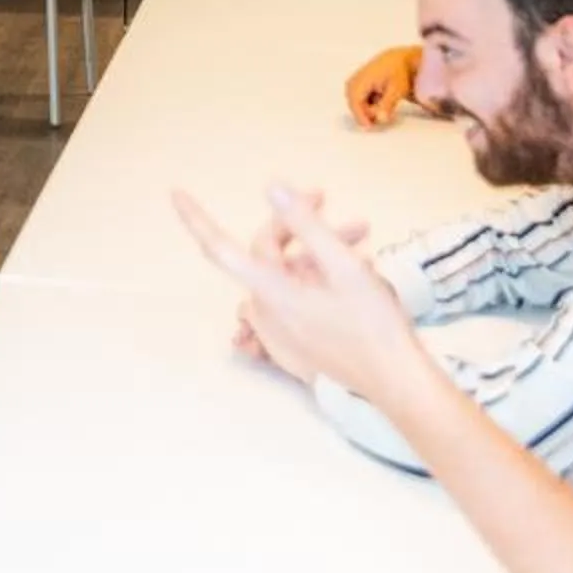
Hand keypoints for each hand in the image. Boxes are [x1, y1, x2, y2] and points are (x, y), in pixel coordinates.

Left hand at [176, 183, 421, 400]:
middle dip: (306, 229)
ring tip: (366, 249)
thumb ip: (307, 225)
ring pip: (289, 276)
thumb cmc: (374, 325)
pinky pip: (295, 300)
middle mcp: (267, 312)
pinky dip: (317, 282)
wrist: (397, 384)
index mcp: (272, 292)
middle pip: (271, 255)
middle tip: (354, 222)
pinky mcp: (295, 345)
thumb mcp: (345, 266)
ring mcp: (280, 332)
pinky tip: (355, 277)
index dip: (196, 219)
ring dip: (319, 256)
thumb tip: (271, 189)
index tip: (176, 193)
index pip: (221, 248)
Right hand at [343, 43, 422, 127]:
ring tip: (384, 105)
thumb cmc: (398, 73)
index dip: (360, 116)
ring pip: (356, 102)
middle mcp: (353, 81)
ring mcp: (354, 81)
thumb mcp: (397, 90)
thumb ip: (387, 105)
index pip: (355, 102)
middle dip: (366, 113)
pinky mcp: (357, 83)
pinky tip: (380, 99)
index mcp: (361, 80)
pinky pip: (359, 99)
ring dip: (368, 108)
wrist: (398, 59)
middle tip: (383, 114)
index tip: (369, 127)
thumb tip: (380, 119)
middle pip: (354, 104)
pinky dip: (368, 104)